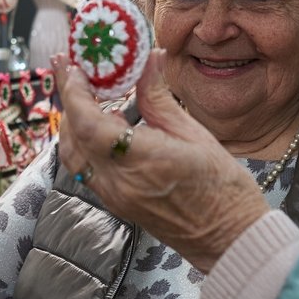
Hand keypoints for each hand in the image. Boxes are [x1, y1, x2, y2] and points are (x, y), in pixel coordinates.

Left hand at [51, 49, 265, 272]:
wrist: (230, 238)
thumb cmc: (222, 189)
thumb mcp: (195, 134)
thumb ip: (159, 96)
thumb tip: (148, 59)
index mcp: (141, 161)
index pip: (88, 123)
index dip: (74, 92)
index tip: (71, 66)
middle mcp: (119, 183)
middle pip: (72, 139)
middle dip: (68, 101)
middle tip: (73, 71)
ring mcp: (114, 197)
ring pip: (73, 156)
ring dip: (72, 123)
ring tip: (82, 94)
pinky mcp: (116, 204)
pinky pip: (86, 170)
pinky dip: (83, 143)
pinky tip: (98, 125)